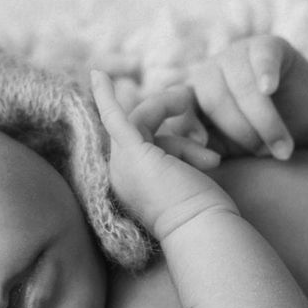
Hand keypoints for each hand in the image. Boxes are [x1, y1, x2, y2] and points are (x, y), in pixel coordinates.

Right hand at [89, 70, 231, 240]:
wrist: (204, 233)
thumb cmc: (206, 217)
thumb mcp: (192, 184)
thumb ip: (186, 166)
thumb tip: (206, 158)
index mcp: (133, 187)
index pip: (149, 149)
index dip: (173, 142)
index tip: (195, 142)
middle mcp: (121, 177)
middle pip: (146, 132)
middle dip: (179, 135)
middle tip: (208, 146)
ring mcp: (122, 165)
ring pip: (144, 123)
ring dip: (178, 127)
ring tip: (210, 156)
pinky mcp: (131, 153)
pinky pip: (114, 118)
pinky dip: (105, 96)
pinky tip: (98, 74)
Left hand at [187, 36, 307, 160]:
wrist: (306, 117)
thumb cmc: (262, 136)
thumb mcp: (230, 147)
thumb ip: (207, 148)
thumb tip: (194, 149)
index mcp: (194, 96)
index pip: (182, 108)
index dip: (188, 124)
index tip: (200, 144)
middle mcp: (211, 72)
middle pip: (215, 99)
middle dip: (241, 131)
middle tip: (263, 154)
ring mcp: (238, 55)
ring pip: (242, 85)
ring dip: (264, 120)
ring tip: (282, 148)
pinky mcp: (268, 45)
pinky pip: (262, 58)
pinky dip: (265, 73)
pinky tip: (269, 89)